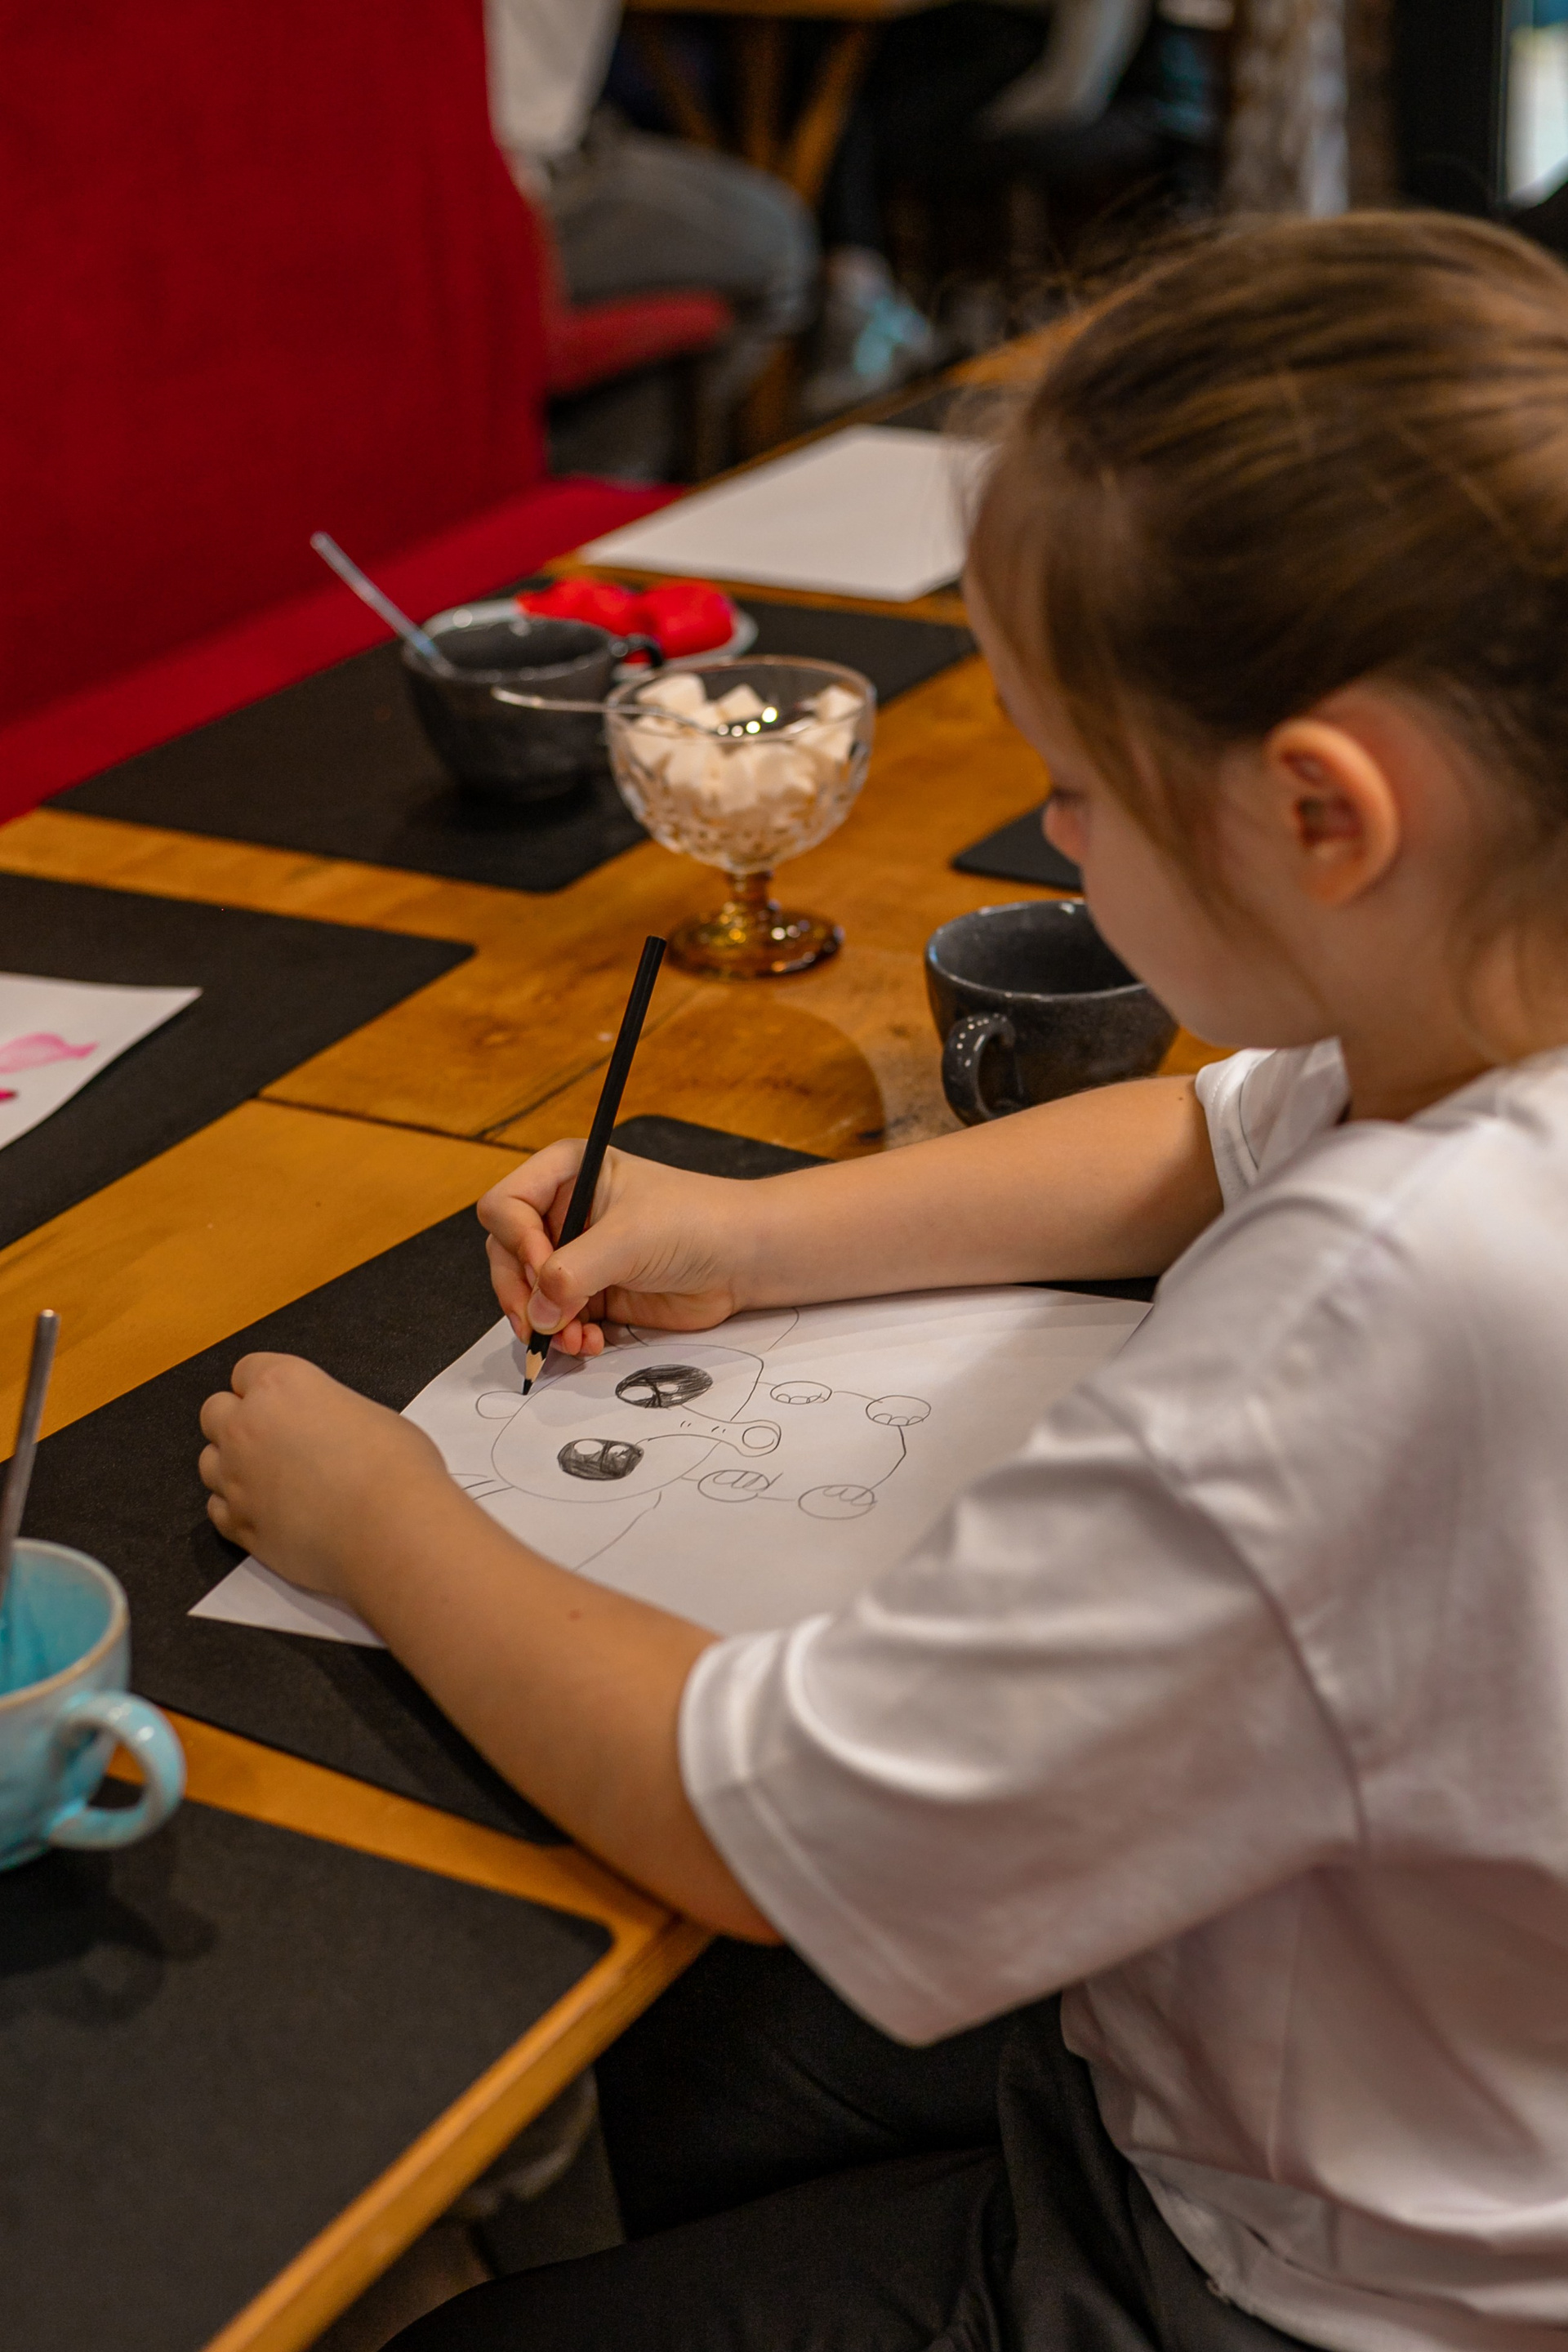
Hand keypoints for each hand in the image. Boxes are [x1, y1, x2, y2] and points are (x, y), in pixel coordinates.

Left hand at [198, 1354, 450, 1602]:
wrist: (390, 1531)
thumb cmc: (397, 1468)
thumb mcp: (369, 1415)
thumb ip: (329, 1415)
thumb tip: (327, 1435)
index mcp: (281, 1386)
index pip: (246, 1370)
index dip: (265, 1386)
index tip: (285, 1403)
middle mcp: (246, 1426)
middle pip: (214, 1411)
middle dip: (237, 1421)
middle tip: (275, 1440)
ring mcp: (236, 1479)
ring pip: (208, 1462)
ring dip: (232, 1465)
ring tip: (272, 1480)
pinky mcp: (238, 1525)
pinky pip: (217, 1509)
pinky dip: (237, 1508)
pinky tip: (269, 1512)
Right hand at [477, 1144, 748, 1355]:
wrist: (744, 1259)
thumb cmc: (696, 1222)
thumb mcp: (629, 1238)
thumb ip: (574, 1273)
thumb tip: (535, 1314)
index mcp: (565, 1174)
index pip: (505, 1207)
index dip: (516, 1241)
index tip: (543, 1267)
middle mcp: (563, 1212)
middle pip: (506, 1256)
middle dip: (522, 1295)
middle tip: (540, 1324)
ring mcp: (576, 1255)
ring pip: (528, 1296)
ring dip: (544, 1325)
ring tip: (575, 1341)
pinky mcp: (593, 1293)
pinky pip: (557, 1320)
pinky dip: (566, 1338)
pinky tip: (590, 1344)